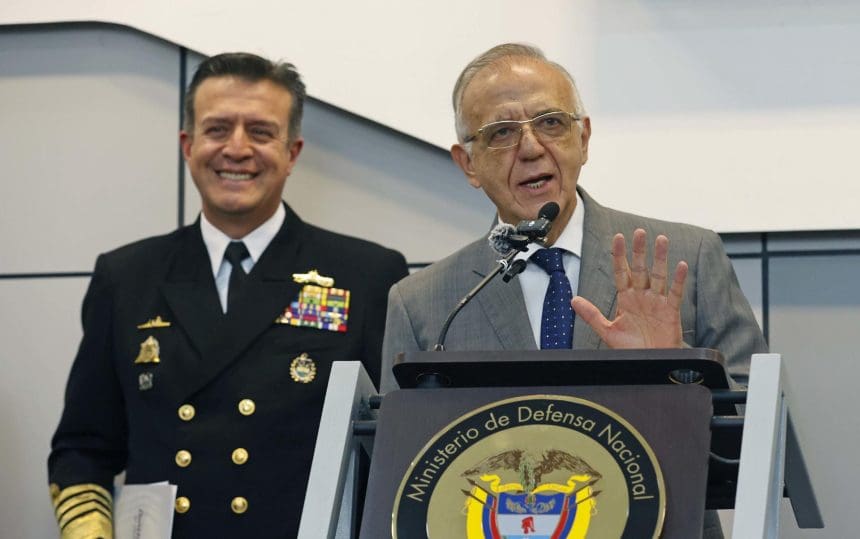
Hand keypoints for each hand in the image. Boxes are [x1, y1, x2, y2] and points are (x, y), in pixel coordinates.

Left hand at [572, 228, 687, 347]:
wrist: (649, 363)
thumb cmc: (631, 348)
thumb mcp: (607, 331)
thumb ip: (591, 315)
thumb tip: (573, 300)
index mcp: (626, 298)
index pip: (622, 272)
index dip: (620, 256)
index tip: (618, 237)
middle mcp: (642, 296)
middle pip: (641, 269)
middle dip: (639, 251)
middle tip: (639, 232)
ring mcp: (657, 302)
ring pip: (659, 276)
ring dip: (660, 258)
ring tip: (661, 240)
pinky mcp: (671, 311)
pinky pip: (675, 293)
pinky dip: (678, 280)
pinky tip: (680, 265)